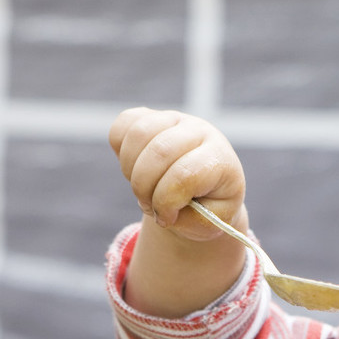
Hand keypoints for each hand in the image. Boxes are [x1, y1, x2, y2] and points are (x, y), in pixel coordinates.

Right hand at [109, 107, 246, 241]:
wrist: (202, 189)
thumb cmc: (207, 206)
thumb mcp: (211, 222)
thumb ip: (193, 217)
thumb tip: (165, 206)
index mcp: (219, 158)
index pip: (185, 174)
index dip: (166, 202)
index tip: (166, 219)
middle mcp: (199, 131)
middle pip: (160, 152)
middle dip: (144, 188)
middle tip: (149, 206)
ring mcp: (173, 119)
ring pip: (139, 134)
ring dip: (131, 171)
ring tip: (142, 188)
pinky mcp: (149, 116)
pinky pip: (123, 125)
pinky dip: (120, 151)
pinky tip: (134, 168)